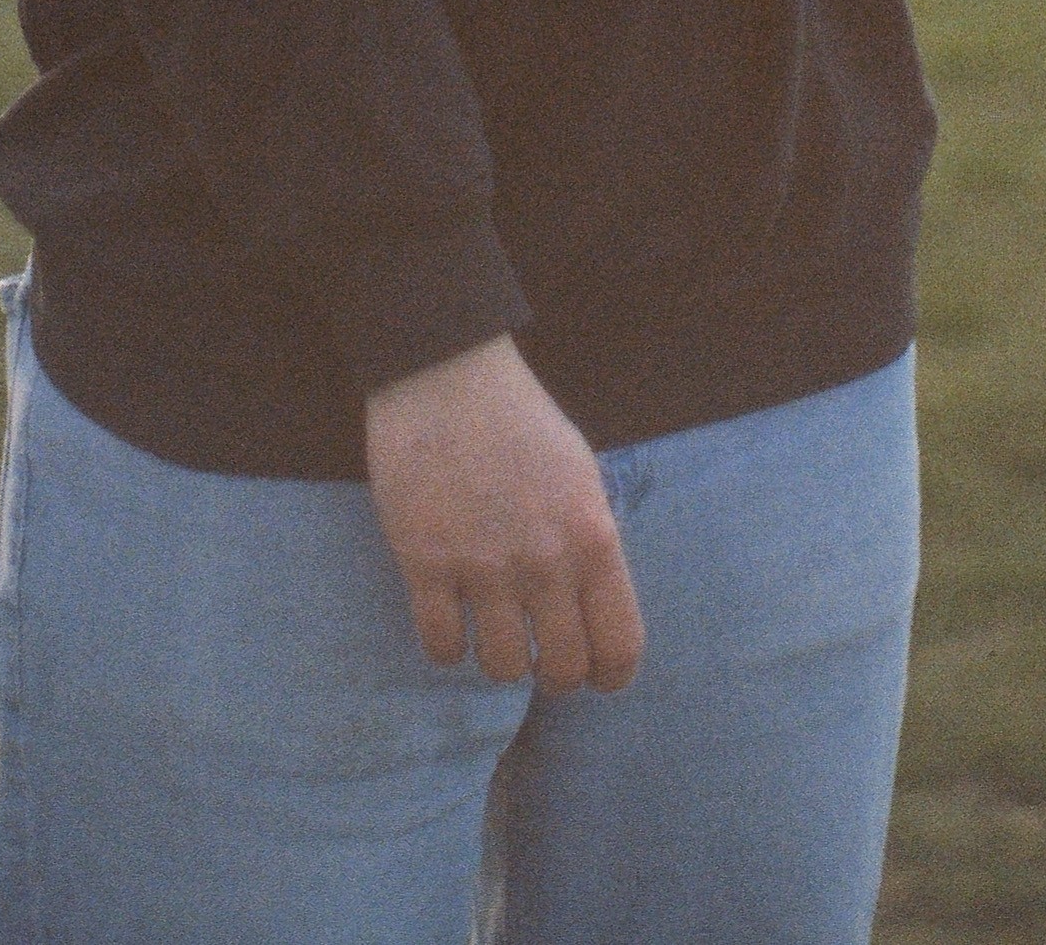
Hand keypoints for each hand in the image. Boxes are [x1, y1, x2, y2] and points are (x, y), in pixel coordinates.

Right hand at [364, 335, 645, 697]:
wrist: (445, 371)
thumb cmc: (519, 418)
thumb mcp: (581, 474)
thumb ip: (590, 541)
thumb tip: (593, 605)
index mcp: (592, 536)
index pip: (620, 646)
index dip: (610, 674)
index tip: (594, 671)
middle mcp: (544, 561)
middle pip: (562, 670)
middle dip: (553, 674)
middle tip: (538, 654)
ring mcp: (482, 565)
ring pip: (501, 668)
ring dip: (499, 659)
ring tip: (492, 629)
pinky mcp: (425, 562)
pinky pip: (441, 647)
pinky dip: (448, 646)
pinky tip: (450, 617)